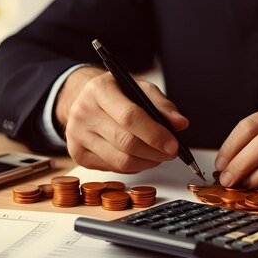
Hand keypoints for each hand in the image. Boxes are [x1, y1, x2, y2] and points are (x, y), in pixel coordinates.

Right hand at [56, 67, 188, 172]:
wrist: (86, 100)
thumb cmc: (117, 94)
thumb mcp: (140, 89)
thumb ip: (162, 105)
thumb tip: (180, 124)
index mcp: (99, 90)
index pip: (129, 117)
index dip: (155, 134)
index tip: (174, 144)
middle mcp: (83, 112)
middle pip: (125, 142)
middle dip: (155, 152)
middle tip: (172, 153)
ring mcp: (77, 135)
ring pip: (120, 161)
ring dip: (147, 162)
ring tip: (159, 156)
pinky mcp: (78, 154)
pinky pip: (113, 168)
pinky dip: (133, 166)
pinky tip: (141, 157)